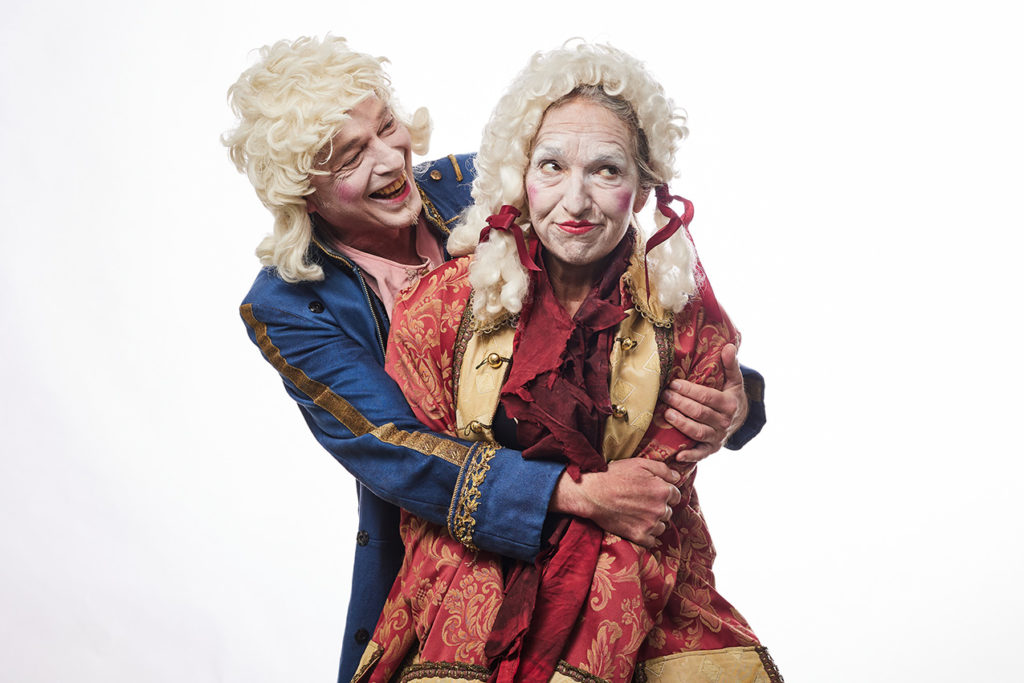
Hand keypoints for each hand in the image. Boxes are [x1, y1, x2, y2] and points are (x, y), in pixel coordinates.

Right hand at [549, 459, 682, 547]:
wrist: (591, 493)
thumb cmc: (614, 475)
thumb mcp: (639, 463)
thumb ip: (663, 469)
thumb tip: (677, 477)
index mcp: (663, 490)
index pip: (676, 496)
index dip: (664, 493)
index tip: (652, 492)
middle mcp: (660, 508)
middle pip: (668, 511)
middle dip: (659, 507)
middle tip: (641, 502)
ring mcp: (650, 524)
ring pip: (661, 526)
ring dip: (654, 521)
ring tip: (637, 513)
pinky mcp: (638, 536)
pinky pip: (651, 540)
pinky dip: (646, 535)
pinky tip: (636, 526)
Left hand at [661, 343, 748, 462]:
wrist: (739, 419)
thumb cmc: (730, 395)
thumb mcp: (734, 380)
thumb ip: (730, 364)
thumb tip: (729, 347)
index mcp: (729, 404)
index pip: (707, 397)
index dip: (689, 390)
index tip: (673, 384)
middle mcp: (724, 422)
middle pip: (699, 413)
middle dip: (680, 403)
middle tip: (664, 395)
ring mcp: (717, 437)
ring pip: (698, 432)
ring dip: (681, 423)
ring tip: (666, 414)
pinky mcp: (711, 449)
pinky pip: (700, 454)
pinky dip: (690, 456)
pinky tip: (677, 455)